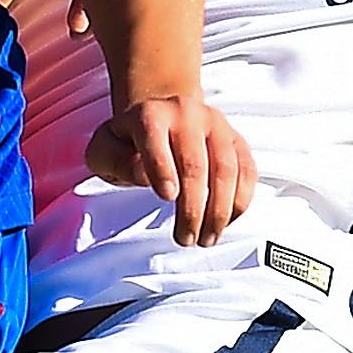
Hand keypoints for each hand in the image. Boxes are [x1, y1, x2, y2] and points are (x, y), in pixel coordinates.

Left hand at [88, 91, 255, 245]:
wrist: (162, 115)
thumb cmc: (129, 142)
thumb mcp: (105, 149)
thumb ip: (115, 161)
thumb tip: (142, 173)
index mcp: (150, 114)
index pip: (154, 138)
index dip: (161, 167)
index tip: (166, 197)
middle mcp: (186, 113)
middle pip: (195, 163)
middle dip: (192, 207)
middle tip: (185, 239)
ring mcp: (216, 125)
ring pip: (227, 169)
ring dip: (219, 210)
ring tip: (207, 238)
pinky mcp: (236, 140)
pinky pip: (247, 171)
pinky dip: (239, 201)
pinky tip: (225, 222)